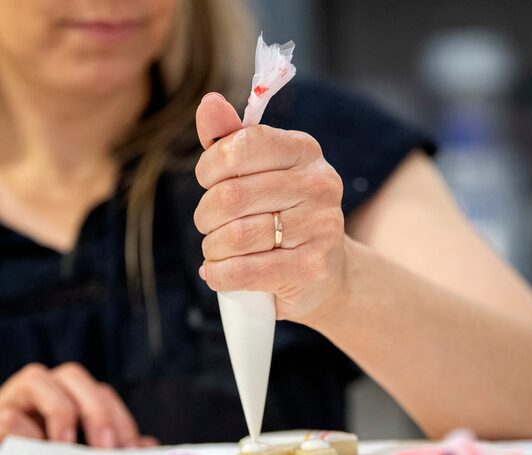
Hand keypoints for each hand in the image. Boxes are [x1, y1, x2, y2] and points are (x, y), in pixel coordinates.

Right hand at [0, 362, 157, 454]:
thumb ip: (107, 448)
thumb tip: (148, 446)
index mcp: (64, 396)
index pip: (99, 392)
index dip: (118, 417)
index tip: (128, 449)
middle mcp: (38, 390)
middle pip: (73, 375)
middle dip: (96, 410)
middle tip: (105, 447)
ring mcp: (8, 401)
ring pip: (38, 378)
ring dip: (60, 411)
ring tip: (66, 447)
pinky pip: (7, 417)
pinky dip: (25, 437)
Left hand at [194, 92, 346, 322]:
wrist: (325, 272)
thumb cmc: (282, 214)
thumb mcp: (259, 171)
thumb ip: (230, 138)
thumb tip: (209, 103)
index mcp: (304, 151)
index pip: (242, 146)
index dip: (210, 166)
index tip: (208, 182)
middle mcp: (319, 184)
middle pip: (231, 197)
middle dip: (206, 215)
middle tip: (210, 224)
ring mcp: (319, 228)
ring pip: (235, 236)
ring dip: (212, 248)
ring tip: (218, 250)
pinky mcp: (310, 268)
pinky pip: (243, 271)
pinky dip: (218, 274)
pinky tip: (218, 271)